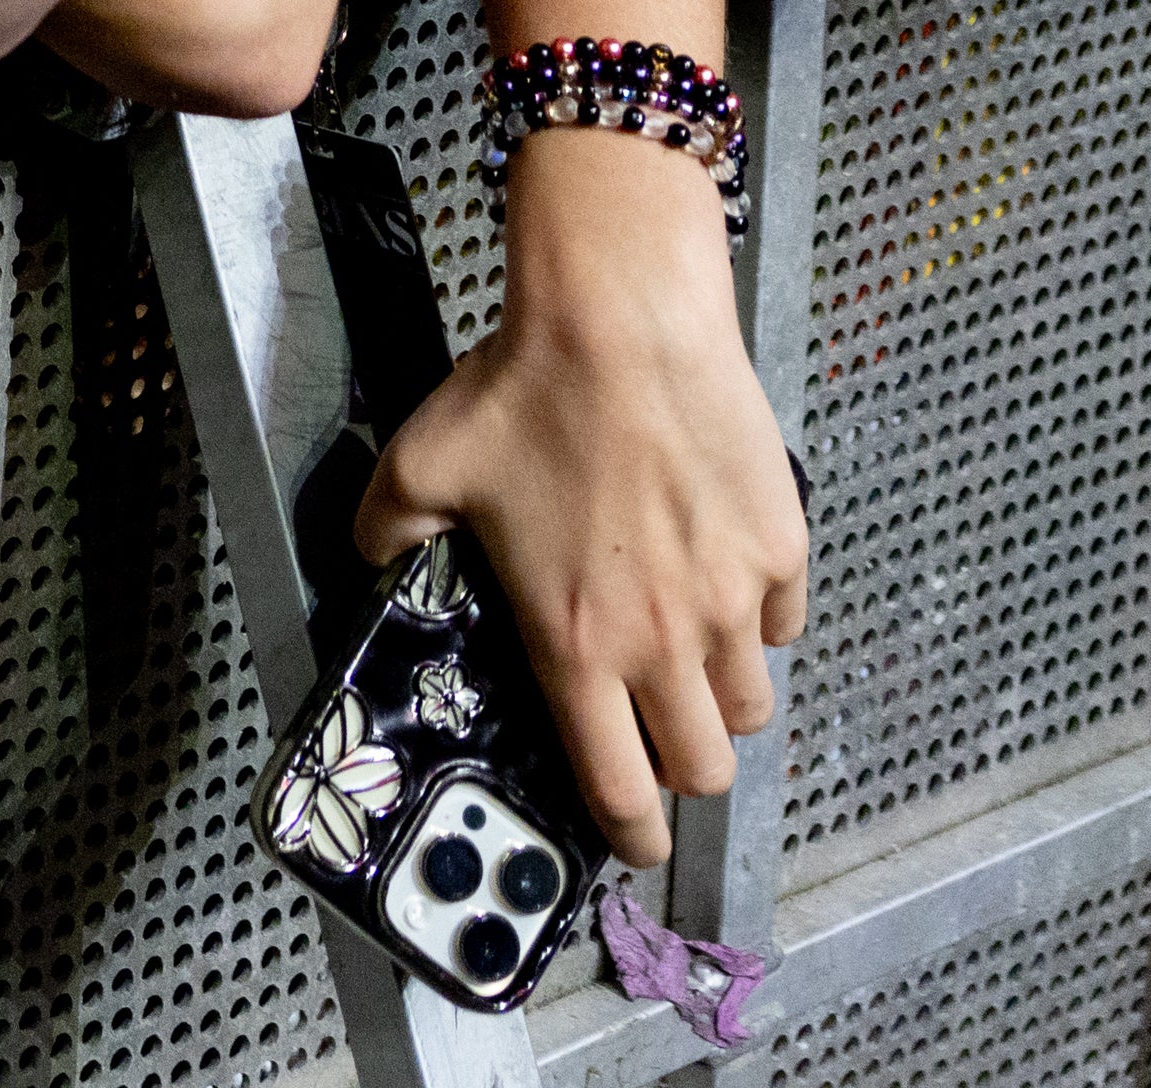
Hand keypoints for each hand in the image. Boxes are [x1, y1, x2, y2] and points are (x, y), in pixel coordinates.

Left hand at [357, 139, 806, 864]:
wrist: (618, 315)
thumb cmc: (525, 389)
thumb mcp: (423, 465)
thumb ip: (387, 530)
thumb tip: (367, 557)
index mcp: (577, 643)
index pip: (621, 793)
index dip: (629, 834)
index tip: (629, 835)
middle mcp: (664, 640)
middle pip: (706, 770)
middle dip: (682, 767)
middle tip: (656, 729)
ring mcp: (733, 598)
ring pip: (751, 702)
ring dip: (721, 693)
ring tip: (687, 646)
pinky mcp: (780, 547)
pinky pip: (783, 618)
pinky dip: (758, 614)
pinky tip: (718, 570)